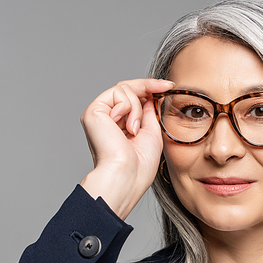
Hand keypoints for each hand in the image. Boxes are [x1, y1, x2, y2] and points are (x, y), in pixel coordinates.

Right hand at [80, 78, 173, 218]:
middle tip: (167, 87)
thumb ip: (148, 112)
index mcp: (116, 125)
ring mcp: (98, 114)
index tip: (169, 85)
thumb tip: (150, 93)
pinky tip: (128, 128)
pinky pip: (119, 93)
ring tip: (135, 131)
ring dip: (137, 108)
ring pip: (124, 89)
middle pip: (126, 88)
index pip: (131, 98)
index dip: (150, 88)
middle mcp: (104, 118)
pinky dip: (130, 108)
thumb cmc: (140, 164)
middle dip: (148, 86)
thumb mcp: (151, 132)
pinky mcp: (93, 111)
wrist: (128, 176)